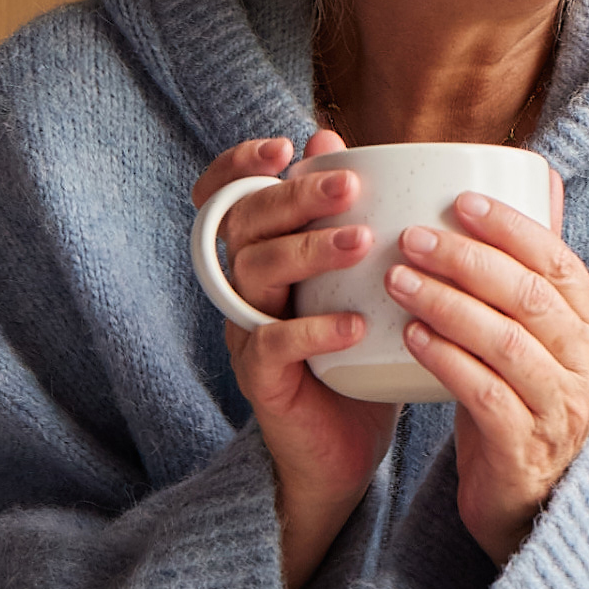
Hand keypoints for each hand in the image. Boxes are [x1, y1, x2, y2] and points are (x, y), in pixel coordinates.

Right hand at [190, 129, 397, 588]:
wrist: (347, 448)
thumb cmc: (360, 352)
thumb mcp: (362, 280)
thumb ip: (353, 215)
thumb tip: (340, 140)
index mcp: (261, 251)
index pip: (226, 194)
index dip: (239, 163)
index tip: (286, 146)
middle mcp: (243, 285)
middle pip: (244, 221)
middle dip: (294, 197)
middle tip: (350, 188)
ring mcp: (246, 330)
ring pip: (253, 271)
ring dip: (308, 251)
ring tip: (362, 244)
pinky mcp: (260, 378)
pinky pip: (272, 344)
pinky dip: (314, 329)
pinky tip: (355, 324)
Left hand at [385, 182, 588, 566]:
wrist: (525, 502)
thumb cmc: (521, 403)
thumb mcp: (536, 340)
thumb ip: (535, 273)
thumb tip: (544, 183)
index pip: (559, 264)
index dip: (512, 228)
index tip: (461, 201)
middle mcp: (588, 367)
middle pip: (529, 297)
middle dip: (467, 260)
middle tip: (412, 237)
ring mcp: (561, 409)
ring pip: (504, 341)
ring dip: (447, 304)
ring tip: (398, 279)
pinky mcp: (524, 446)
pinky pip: (482, 392)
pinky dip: (445, 358)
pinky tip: (410, 335)